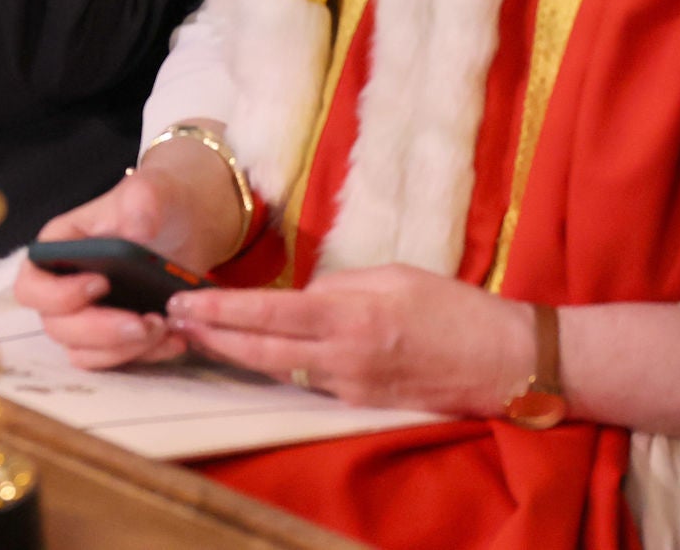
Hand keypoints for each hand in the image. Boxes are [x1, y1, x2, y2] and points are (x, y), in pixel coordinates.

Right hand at [16, 173, 200, 368]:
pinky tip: (176, 339)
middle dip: (101, 331)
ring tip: (164, 329)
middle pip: (57, 327)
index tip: (102, 284)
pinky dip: (144, 357)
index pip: (31, 286)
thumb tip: (135, 232)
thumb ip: (141, 202)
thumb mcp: (150, 191)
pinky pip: (116, 361)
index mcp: (58, 249)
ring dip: (123, 350)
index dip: (57, 295)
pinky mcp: (115, 336)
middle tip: (144, 322)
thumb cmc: (157, 201)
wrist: (187, 223)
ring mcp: (88, 315)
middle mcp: (64, 287)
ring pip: (83, 353)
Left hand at [163, 267, 535, 414]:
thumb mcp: (393, 275)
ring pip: (279, 371)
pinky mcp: (362, 403)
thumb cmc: (455, 308)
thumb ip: (340, 285)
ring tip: (199, 335)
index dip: (222, 311)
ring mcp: (352, 387)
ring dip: (237, 354)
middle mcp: (344, 358)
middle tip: (173, 321)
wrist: (506, 361)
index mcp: (352, 317)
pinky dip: (275, 367)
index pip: (269, 315)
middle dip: (212, 337)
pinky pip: (307, 383)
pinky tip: (252, 354)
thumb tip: (302, 297)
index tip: (185, 301)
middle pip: (261, 352)